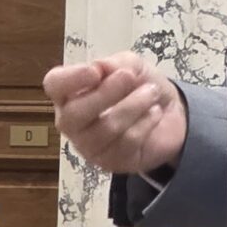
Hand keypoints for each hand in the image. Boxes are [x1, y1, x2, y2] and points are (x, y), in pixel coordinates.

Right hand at [44, 53, 186, 175]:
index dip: (71, 79)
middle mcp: (73, 122)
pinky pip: (127, 142)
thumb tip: (98, 68)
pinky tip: (154, 113)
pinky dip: (146, 122)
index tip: (96, 72)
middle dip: (104, 93)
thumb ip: (113, 64)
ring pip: (105, 129)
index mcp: (70, 93)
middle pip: (73, 115)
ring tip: (152, 92)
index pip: (54, 85)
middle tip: (130, 77)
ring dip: (133, 105)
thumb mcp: (131, 65)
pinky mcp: (111, 162)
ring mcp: (89, 146)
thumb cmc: (140, 86)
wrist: (172, 113)